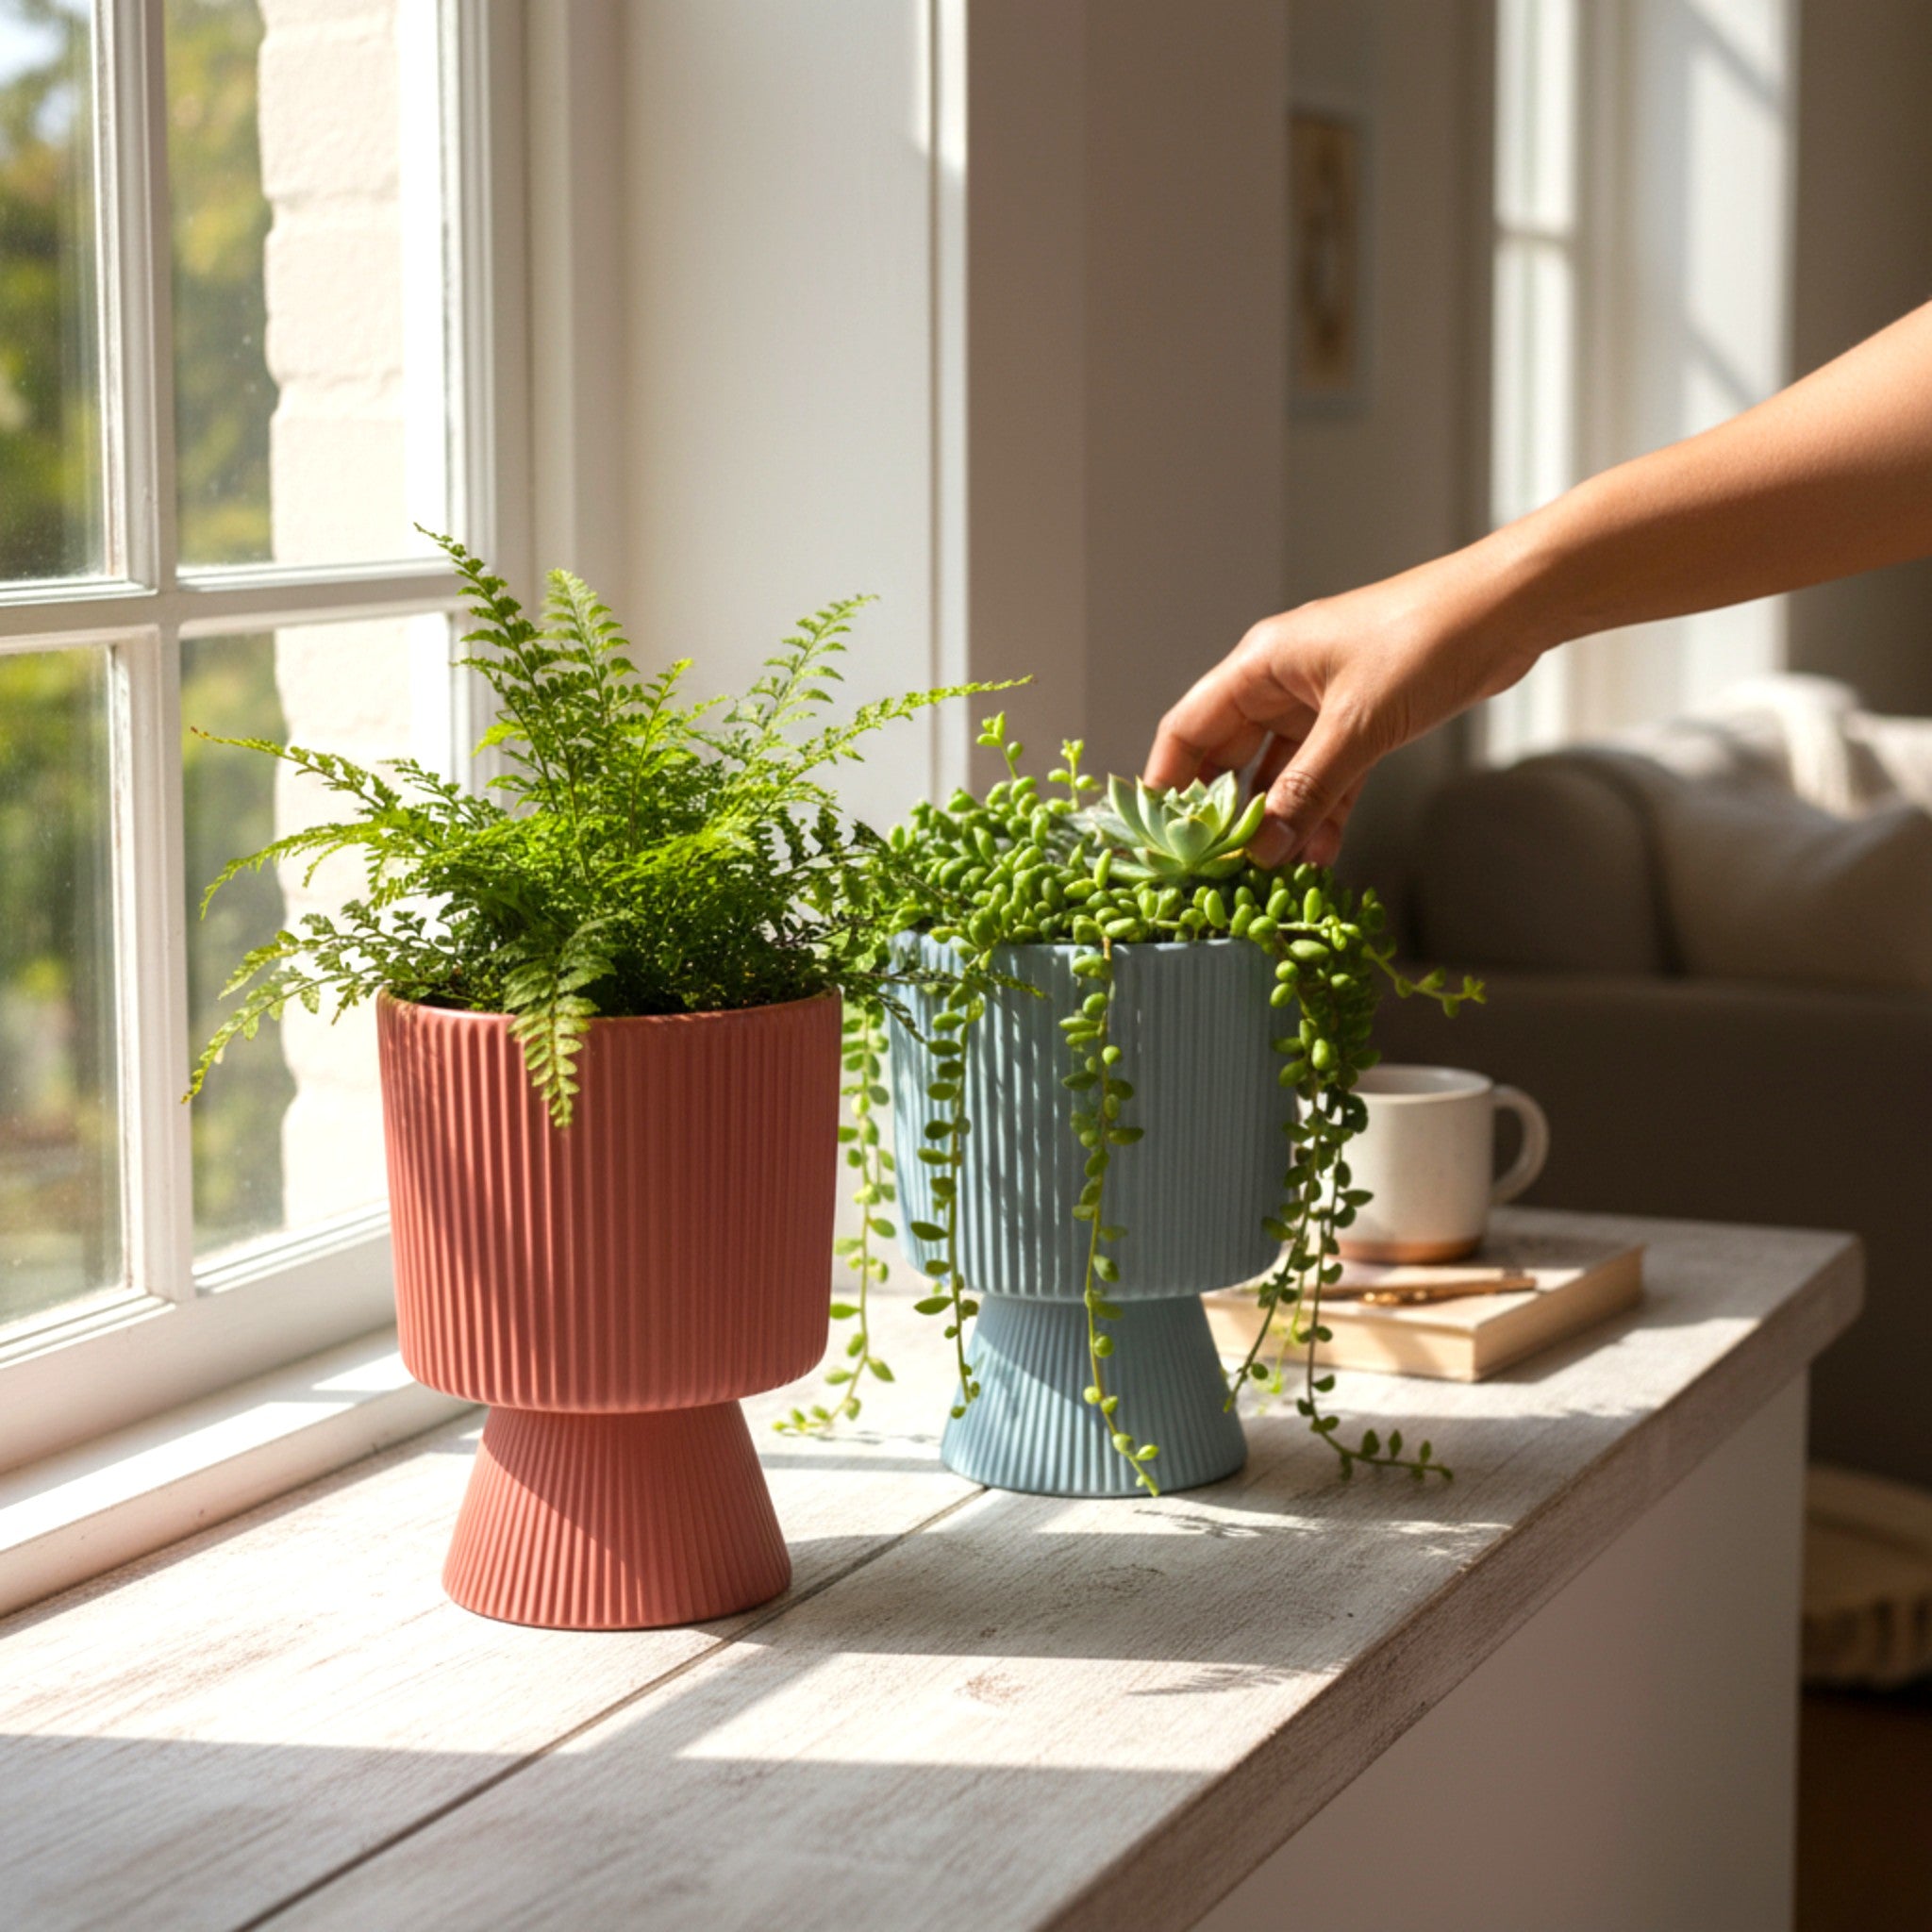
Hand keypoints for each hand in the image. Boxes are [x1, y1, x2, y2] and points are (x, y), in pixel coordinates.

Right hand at [1145, 547, 1543, 866]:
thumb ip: (1306, 790)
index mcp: (1261, 665)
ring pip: (1279, 773)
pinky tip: (1318, 852)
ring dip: (1277, 820)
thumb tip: (1263, 850)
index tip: (1161, 839)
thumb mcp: (1358, 725)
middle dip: (1224, 814)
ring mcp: (1319, 703)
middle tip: (1217, 868)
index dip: (1167, 784)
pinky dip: (1320, 811)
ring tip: (1271, 872)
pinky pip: (1324, 776)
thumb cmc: (1427, 640)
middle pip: (1228, 757)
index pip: (1188, 729)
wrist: (1507, 611)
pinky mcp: (1359, 720)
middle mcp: (1280, 683)